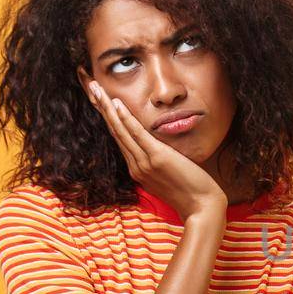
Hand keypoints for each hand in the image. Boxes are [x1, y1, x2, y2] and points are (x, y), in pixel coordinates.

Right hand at [86, 80, 227, 223]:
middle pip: (114, 130)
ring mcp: (144, 163)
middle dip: (100, 107)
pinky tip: (116, 104)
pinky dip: (125, 118)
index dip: (107, 117)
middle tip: (90, 85)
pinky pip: (137, 135)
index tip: (98, 99)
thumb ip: (158, 163)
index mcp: (137, 168)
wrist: (202, 209)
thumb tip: (157, 151)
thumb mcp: (168, 176)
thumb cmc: (190, 193)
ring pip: (120, 130)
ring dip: (106, 108)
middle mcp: (135, 165)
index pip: (119, 137)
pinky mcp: (157, 159)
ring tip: (96, 88)